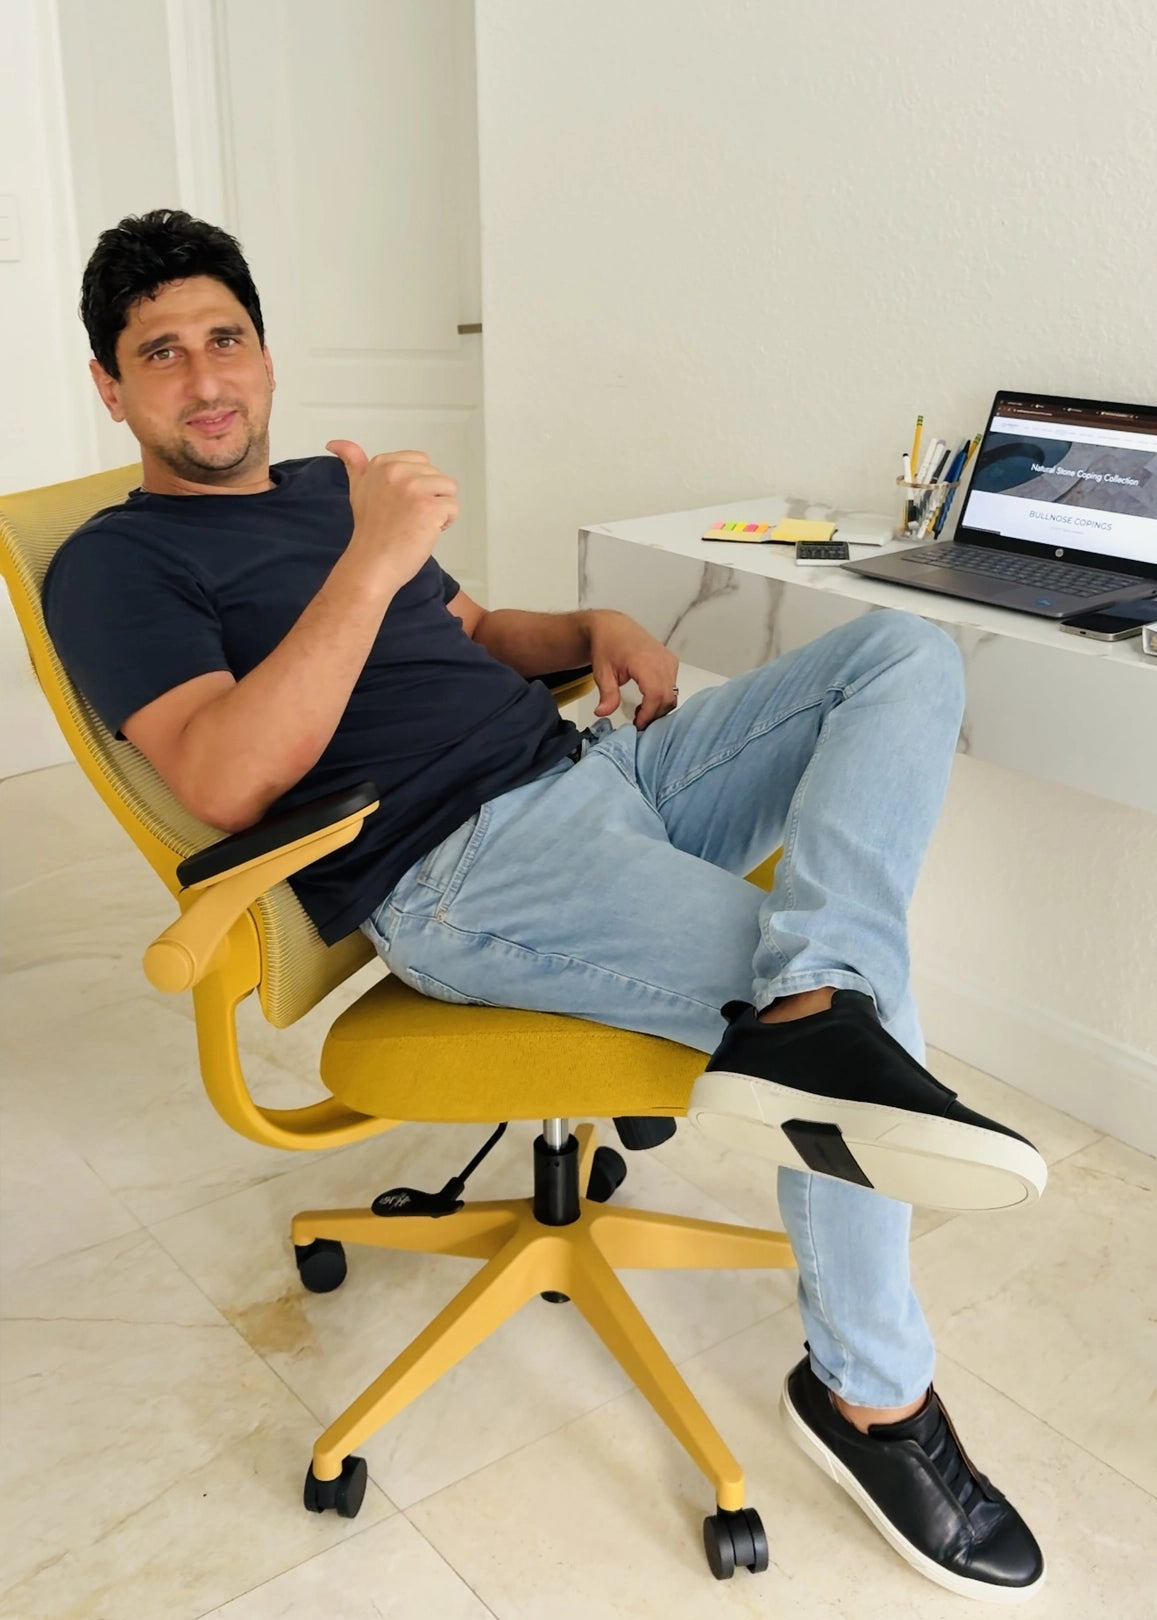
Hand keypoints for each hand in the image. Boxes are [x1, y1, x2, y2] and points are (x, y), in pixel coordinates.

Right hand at [326, 441, 458, 585]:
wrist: (372, 563)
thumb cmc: (370, 531)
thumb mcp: (357, 488)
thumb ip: (354, 462)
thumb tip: (336, 443)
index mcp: (383, 463)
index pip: (421, 462)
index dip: (417, 485)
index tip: (399, 503)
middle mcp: (398, 471)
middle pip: (437, 476)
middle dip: (429, 497)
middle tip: (406, 517)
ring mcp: (414, 489)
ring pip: (448, 490)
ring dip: (439, 510)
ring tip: (416, 524)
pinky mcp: (430, 507)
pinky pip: (453, 508)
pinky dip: (444, 523)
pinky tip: (424, 532)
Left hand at [589, 611, 679, 729]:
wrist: (613, 627)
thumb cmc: (607, 647)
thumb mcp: (602, 672)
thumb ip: (607, 694)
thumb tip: (602, 713)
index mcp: (644, 661)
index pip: (655, 694)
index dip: (649, 714)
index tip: (637, 725)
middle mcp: (661, 660)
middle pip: (667, 697)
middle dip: (654, 715)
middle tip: (638, 723)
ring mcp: (669, 660)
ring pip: (672, 694)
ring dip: (659, 708)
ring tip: (640, 712)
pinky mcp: (671, 661)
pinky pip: (673, 686)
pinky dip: (663, 698)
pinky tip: (647, 701)